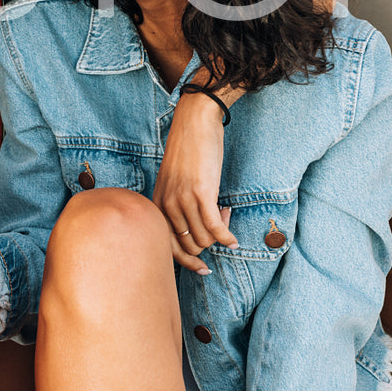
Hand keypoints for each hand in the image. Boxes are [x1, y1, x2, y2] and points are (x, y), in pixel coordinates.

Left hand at [154, 89, 236, 274]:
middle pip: (190, 246)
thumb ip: (176, 205)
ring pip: (204, 239)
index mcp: (157, 203)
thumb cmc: (187, 151)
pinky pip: (216, 229)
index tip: (202, 268)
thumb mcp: (173, 181)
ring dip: (220, 234)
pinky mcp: (202, 193)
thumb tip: (192, 234)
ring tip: (226, 214)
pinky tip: (234, 240)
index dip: (187, 262)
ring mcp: (183, 200)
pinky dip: (227, 238)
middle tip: (221, 228)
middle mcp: (167, 205)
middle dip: (208, 244)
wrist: (194, 122)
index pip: (167, 247)